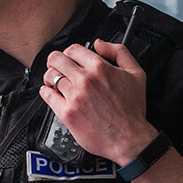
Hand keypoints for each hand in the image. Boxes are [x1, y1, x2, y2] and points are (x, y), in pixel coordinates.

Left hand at [39, 39, 155, 163]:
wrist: (128, 139)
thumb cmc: (132, 110)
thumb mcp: (136, 74)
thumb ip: (119, 52)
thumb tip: (100, 44)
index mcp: (100, 68)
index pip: (73, 49)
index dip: (70, 53)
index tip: (71, 58)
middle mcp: (85, 80)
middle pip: (56, 59)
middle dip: (56, 61)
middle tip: (58, 66)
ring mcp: (74, 97)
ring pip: (50, 76)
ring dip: (50, 77)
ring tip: (55, 81)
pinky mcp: (67, 113)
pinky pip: (47, 95)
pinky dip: (46, 91)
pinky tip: (51, 92)